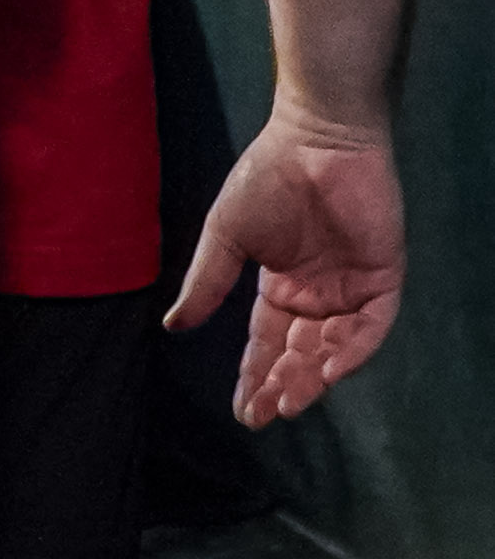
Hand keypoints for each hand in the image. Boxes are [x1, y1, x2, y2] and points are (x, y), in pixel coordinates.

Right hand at [172, 101, 405, 424]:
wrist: (316, 142)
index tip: (241, 409)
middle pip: (301, 354)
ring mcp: (352, 289)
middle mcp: (318, 296)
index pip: (267, 343)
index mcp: (281, 287)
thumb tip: (174, 326)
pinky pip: (372, 326)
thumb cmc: (265, 180)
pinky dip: (352, 351)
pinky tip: (326, 371)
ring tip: (289, 401)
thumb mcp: (224, 237)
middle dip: (281, 386)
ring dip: (314, 377)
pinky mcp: (383, 278)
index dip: (254, 375)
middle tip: (262, 416)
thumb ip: (206, 283)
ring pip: (336, 348)